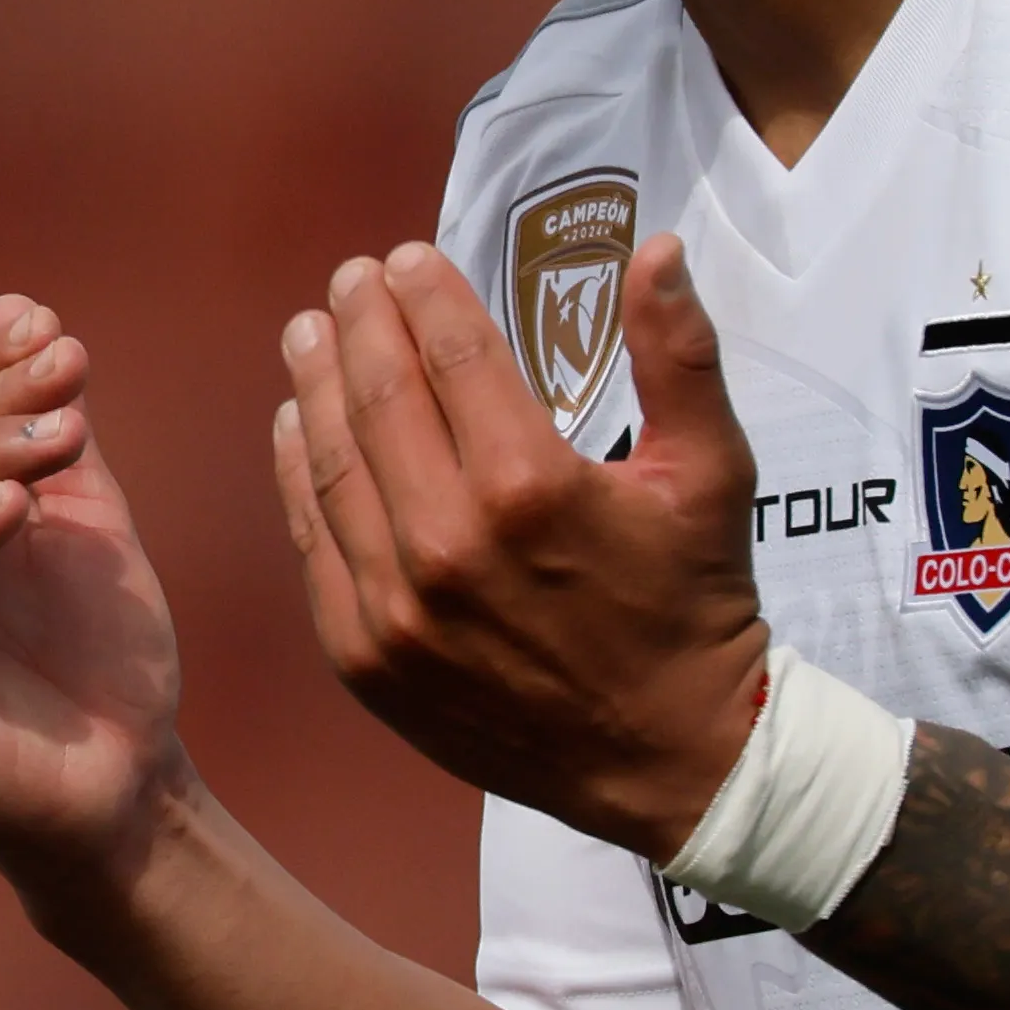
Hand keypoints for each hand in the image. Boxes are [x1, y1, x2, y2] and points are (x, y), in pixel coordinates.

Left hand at [275, 231, 772, 856]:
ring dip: (316, 389)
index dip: (424, 295)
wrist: (670, 760)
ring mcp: (396, 607)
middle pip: (381, 399)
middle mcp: (448, 543)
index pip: (453, 355)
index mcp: (530, 486)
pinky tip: (297, 430)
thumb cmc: (694, 604)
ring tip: (309, 337)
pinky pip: (315, 546)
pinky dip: (299, 478)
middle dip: (361, 325)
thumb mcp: (712, 474)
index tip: (404, 258)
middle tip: (350, 281)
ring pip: (334, 468)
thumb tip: (656, 249)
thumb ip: (681, 356)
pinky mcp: (366, 658)